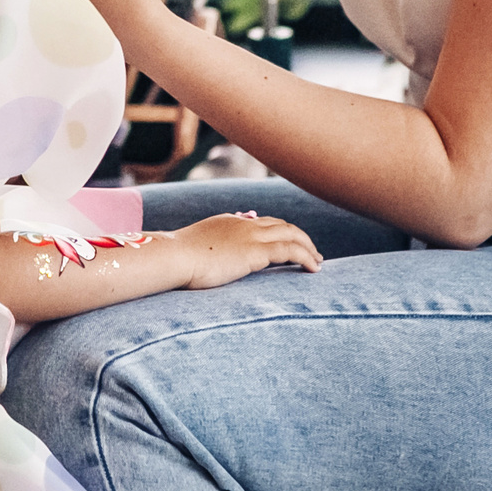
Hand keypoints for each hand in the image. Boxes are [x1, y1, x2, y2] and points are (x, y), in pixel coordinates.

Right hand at [172, 211, 322, 288]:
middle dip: (300, 238)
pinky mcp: (256, 252)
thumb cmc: (174, 260)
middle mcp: (242, 224)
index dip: (278, 232)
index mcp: (227, 222)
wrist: (173, 256)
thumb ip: (201, 252)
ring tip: (318, 262)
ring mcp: (250, 235)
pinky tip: (314, 269)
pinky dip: (306, 257)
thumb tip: (196, 263)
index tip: (288, 244)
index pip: (261, 222)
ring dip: (309, 247)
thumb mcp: (190, 251)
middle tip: (313, 253)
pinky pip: (291, 250)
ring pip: (292, 234)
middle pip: (281, 224)